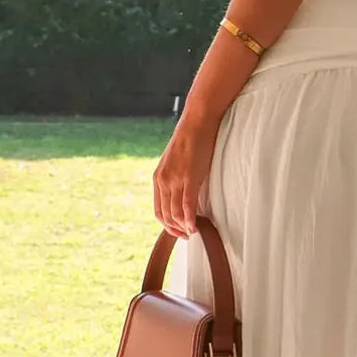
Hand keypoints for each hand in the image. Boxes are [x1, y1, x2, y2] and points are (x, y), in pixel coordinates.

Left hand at [153, 114, 219, 239]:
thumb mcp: (177, 162)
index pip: (158, 210)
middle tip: (187, 236)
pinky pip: (187, 205)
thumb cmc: (192, 140)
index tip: (179, 231)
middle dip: (175, 229)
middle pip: (165, 215)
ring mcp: (175, 180)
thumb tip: (182, 193)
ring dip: (183, 227)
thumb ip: (176, 178)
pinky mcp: (189, 178)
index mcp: (158, 178)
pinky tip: (195, 226)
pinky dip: (190, 219)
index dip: (167, 225)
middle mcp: (163, 180)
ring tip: (192, 232)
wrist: (198, 120)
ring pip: (175, 213)